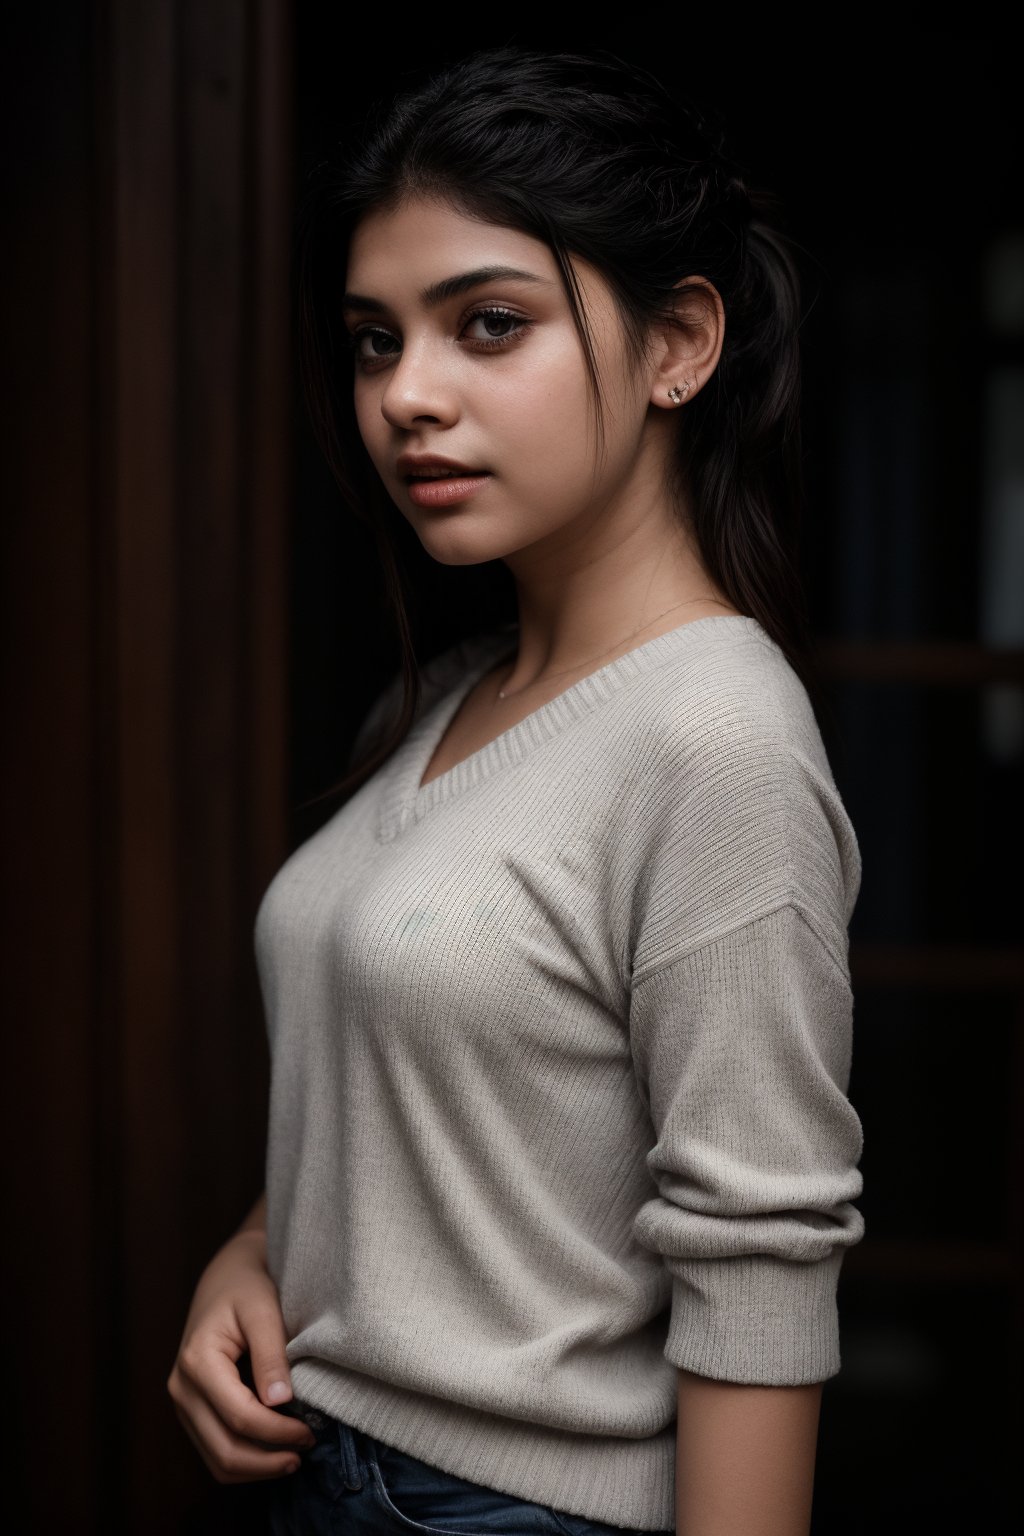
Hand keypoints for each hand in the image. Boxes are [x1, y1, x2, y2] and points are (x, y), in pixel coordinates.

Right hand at [167, 1228, 316, 1482]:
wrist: (226, 1275)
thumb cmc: (248, 1286)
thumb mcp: (264, 1309)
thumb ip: (271, 1355)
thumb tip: (281, 1403)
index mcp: (197, 1361)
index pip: (239, 1416)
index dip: (277, 1432)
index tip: (311, 1431)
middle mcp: (181, 1388)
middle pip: (224, 1448)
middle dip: (267, 1461)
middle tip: (306, 1451)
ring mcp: (183, 1402)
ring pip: (216, 1459)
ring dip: (257, 1468)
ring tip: (294, 1457)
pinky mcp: (192, 1410)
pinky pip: (214, 1450)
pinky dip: (244, 1460)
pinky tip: (274, 1450)